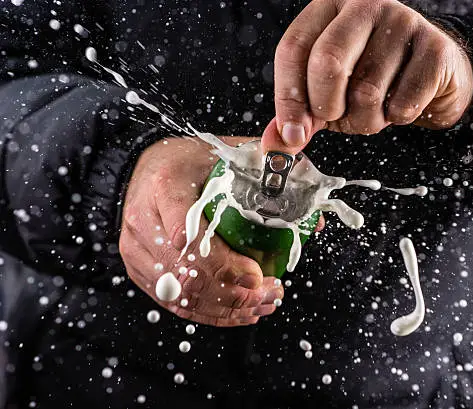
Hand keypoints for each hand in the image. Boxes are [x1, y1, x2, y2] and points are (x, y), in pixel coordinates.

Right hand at [119, 137, 283, 326]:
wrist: (141, 169)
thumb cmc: (186, 162)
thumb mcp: (225, 155)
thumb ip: (267, 179)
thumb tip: (311, 220)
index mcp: (167, 184)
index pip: (188, 227)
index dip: (221, 260)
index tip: (254, 273)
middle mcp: (145, 220)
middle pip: (186, 270)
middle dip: (234, 291)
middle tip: (269, 292)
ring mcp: (138, 249)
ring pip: (181, 293)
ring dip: (227, 307)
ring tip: (264, 304)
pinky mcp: (138, 269)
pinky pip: (174, 302)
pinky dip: (211, 313)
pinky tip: (240, 313)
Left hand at [261, 0, 472, 153]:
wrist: (433, 74)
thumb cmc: (373, 78)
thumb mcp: (328, 92)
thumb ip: (300, 114)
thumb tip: (276, 144)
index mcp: (328, 8)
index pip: (294, 49)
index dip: (288, 98)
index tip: (292, 133)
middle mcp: (365, 6)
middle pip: (328, 63)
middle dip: (327, 107)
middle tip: (338, 117)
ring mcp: (403, 21)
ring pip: (366, 91)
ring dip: (366, 120)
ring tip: (375, 111)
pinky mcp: (434, 47)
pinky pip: (402, 103)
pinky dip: (397, 118)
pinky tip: (401, 104)